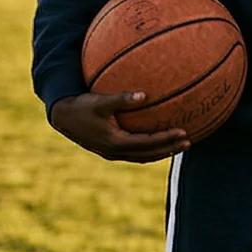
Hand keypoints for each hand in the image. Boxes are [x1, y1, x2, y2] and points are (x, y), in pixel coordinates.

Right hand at [47, 91, 188, 162]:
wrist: (62, 118)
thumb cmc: (81, 107)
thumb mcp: (100, 101)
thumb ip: (121, 98)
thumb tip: (144, 95)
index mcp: (114, 142)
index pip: (147, 143)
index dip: (166, 139)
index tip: (183, 133)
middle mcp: (115, 151)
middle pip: (149, 154)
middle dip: (169, 149)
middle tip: (188, 142)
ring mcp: (112, 153)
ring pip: (143, 156)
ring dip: (162, 152)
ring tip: (179, 145)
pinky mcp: (111, 151)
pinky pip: (136, 153)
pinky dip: (150, 150)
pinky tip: (160, 142)